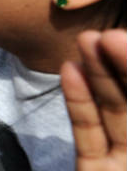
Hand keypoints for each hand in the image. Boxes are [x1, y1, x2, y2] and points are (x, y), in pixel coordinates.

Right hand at [61, 30, 126, 170]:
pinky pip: (89, 133)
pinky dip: (79, 102)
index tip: (123, 38)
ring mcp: (124, 159)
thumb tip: (112, 77)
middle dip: (120, 64)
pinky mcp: (94, 169)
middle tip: (105, 35)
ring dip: (98, 74)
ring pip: (112, 110)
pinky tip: (70, 71)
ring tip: (86, 39)